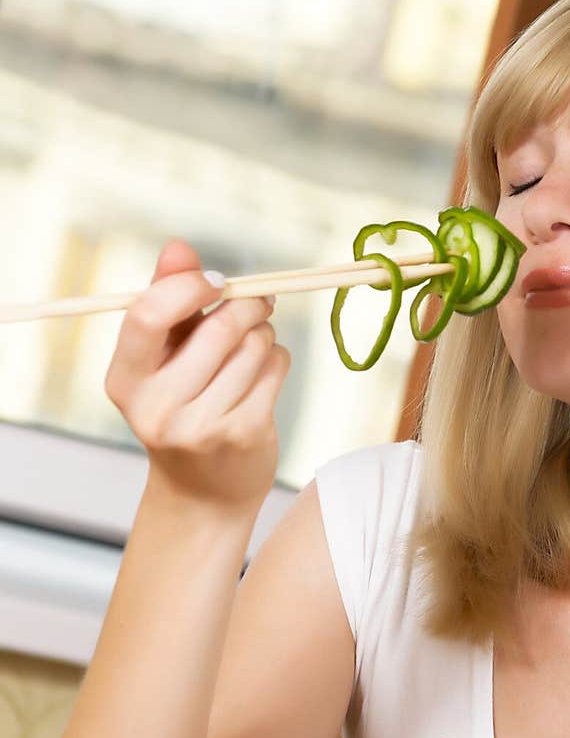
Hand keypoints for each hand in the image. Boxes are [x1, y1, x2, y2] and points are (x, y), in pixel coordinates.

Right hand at [104, 240, 290, 513]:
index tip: (215, 282)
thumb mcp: (163, 356)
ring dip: (264, 335)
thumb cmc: (183, 406)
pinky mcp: (243, 434)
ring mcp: (201, 426)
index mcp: (125, 380)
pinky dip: (277, 360)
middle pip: (217, 328)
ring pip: (254, 346)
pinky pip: (275, 368)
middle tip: (258, 303)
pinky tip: (263, 374)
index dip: (189, 286)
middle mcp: (156, 408)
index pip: (148, 314)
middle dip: (246, 307)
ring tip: (254, 347)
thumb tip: (179, 247)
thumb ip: (167, 298)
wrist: (203, 490)